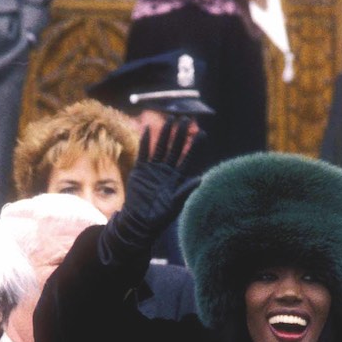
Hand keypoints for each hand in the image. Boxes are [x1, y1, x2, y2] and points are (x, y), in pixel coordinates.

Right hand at [96, 117, 203, 266]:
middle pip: (175, 149)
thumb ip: (185, 191)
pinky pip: (144, 153)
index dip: (195, 146)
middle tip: (186, 119)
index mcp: (177, 178)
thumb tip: (201, 179)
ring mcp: (153, 169)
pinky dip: (146, 142)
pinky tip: (148, 129)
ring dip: (165, 134)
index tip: (202, 133)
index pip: (188, 158)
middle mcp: (167, 171)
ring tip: (170, 120)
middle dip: (180, 134)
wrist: (139, 222)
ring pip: (161, 147)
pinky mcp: (141, 170)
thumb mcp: (175, 205)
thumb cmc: (159, 217)